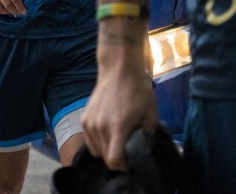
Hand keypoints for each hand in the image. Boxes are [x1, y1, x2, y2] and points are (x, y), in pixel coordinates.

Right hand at [82, 27, 157, 170]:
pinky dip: (97, 142)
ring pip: (96, 151)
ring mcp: (89, 123)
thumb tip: (144, 151)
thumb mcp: (151, 113)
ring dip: (106, 151)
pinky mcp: (84, 118)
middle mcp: (100, 127)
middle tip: (127, 151)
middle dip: (117, 159)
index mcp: (117, 127)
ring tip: (117, 141)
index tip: (131, 162)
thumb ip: (148, 136)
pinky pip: (89, 140)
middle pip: (105, 158)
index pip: (114, 160)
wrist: (119, 69)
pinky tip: (107, 132)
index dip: (123, 166)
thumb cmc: (138, 90)